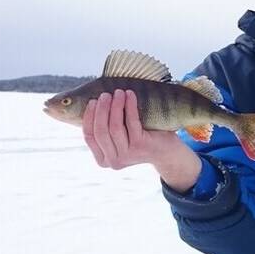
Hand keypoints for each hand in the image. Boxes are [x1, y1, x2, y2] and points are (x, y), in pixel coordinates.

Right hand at [82, 90, 200, 190]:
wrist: (166, 151)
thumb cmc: (139, 139)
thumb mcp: (118, 138)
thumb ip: (105, 128)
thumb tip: (91, 104)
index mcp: (103, 160)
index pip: (89, 137)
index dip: (88, 117)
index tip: (92, 101)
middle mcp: (113, 161)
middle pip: (100, 131)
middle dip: (101, 110)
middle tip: (105, 94)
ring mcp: (127, 155)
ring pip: (114, 127)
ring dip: (115, 106)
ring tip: (118, 92)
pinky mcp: (140, 146)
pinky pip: (131, 122)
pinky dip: (129, 106)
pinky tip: (129, 95)